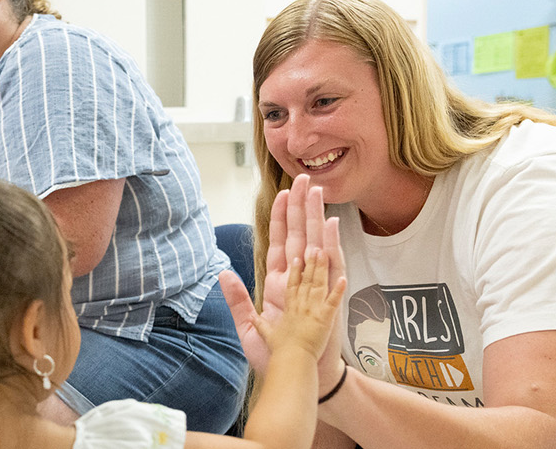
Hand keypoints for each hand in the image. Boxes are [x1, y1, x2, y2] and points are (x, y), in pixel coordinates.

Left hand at [228, 174, 345, 373]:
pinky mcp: (330, 296)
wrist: (301, 377)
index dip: (281, 218)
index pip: (280, 243)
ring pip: (317, 243)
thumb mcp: (249, 327)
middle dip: (302, 207)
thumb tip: (222, 274)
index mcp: (279, 283)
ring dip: (318, 219)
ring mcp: (316, 285)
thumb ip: (236, 300)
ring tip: (319, 193)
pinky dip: (333, 245)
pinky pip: (333, 267)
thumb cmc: (278, 356)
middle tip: (305, 179)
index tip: (282, 193)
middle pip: (300, 235)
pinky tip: (332, 226)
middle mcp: (298, 280)